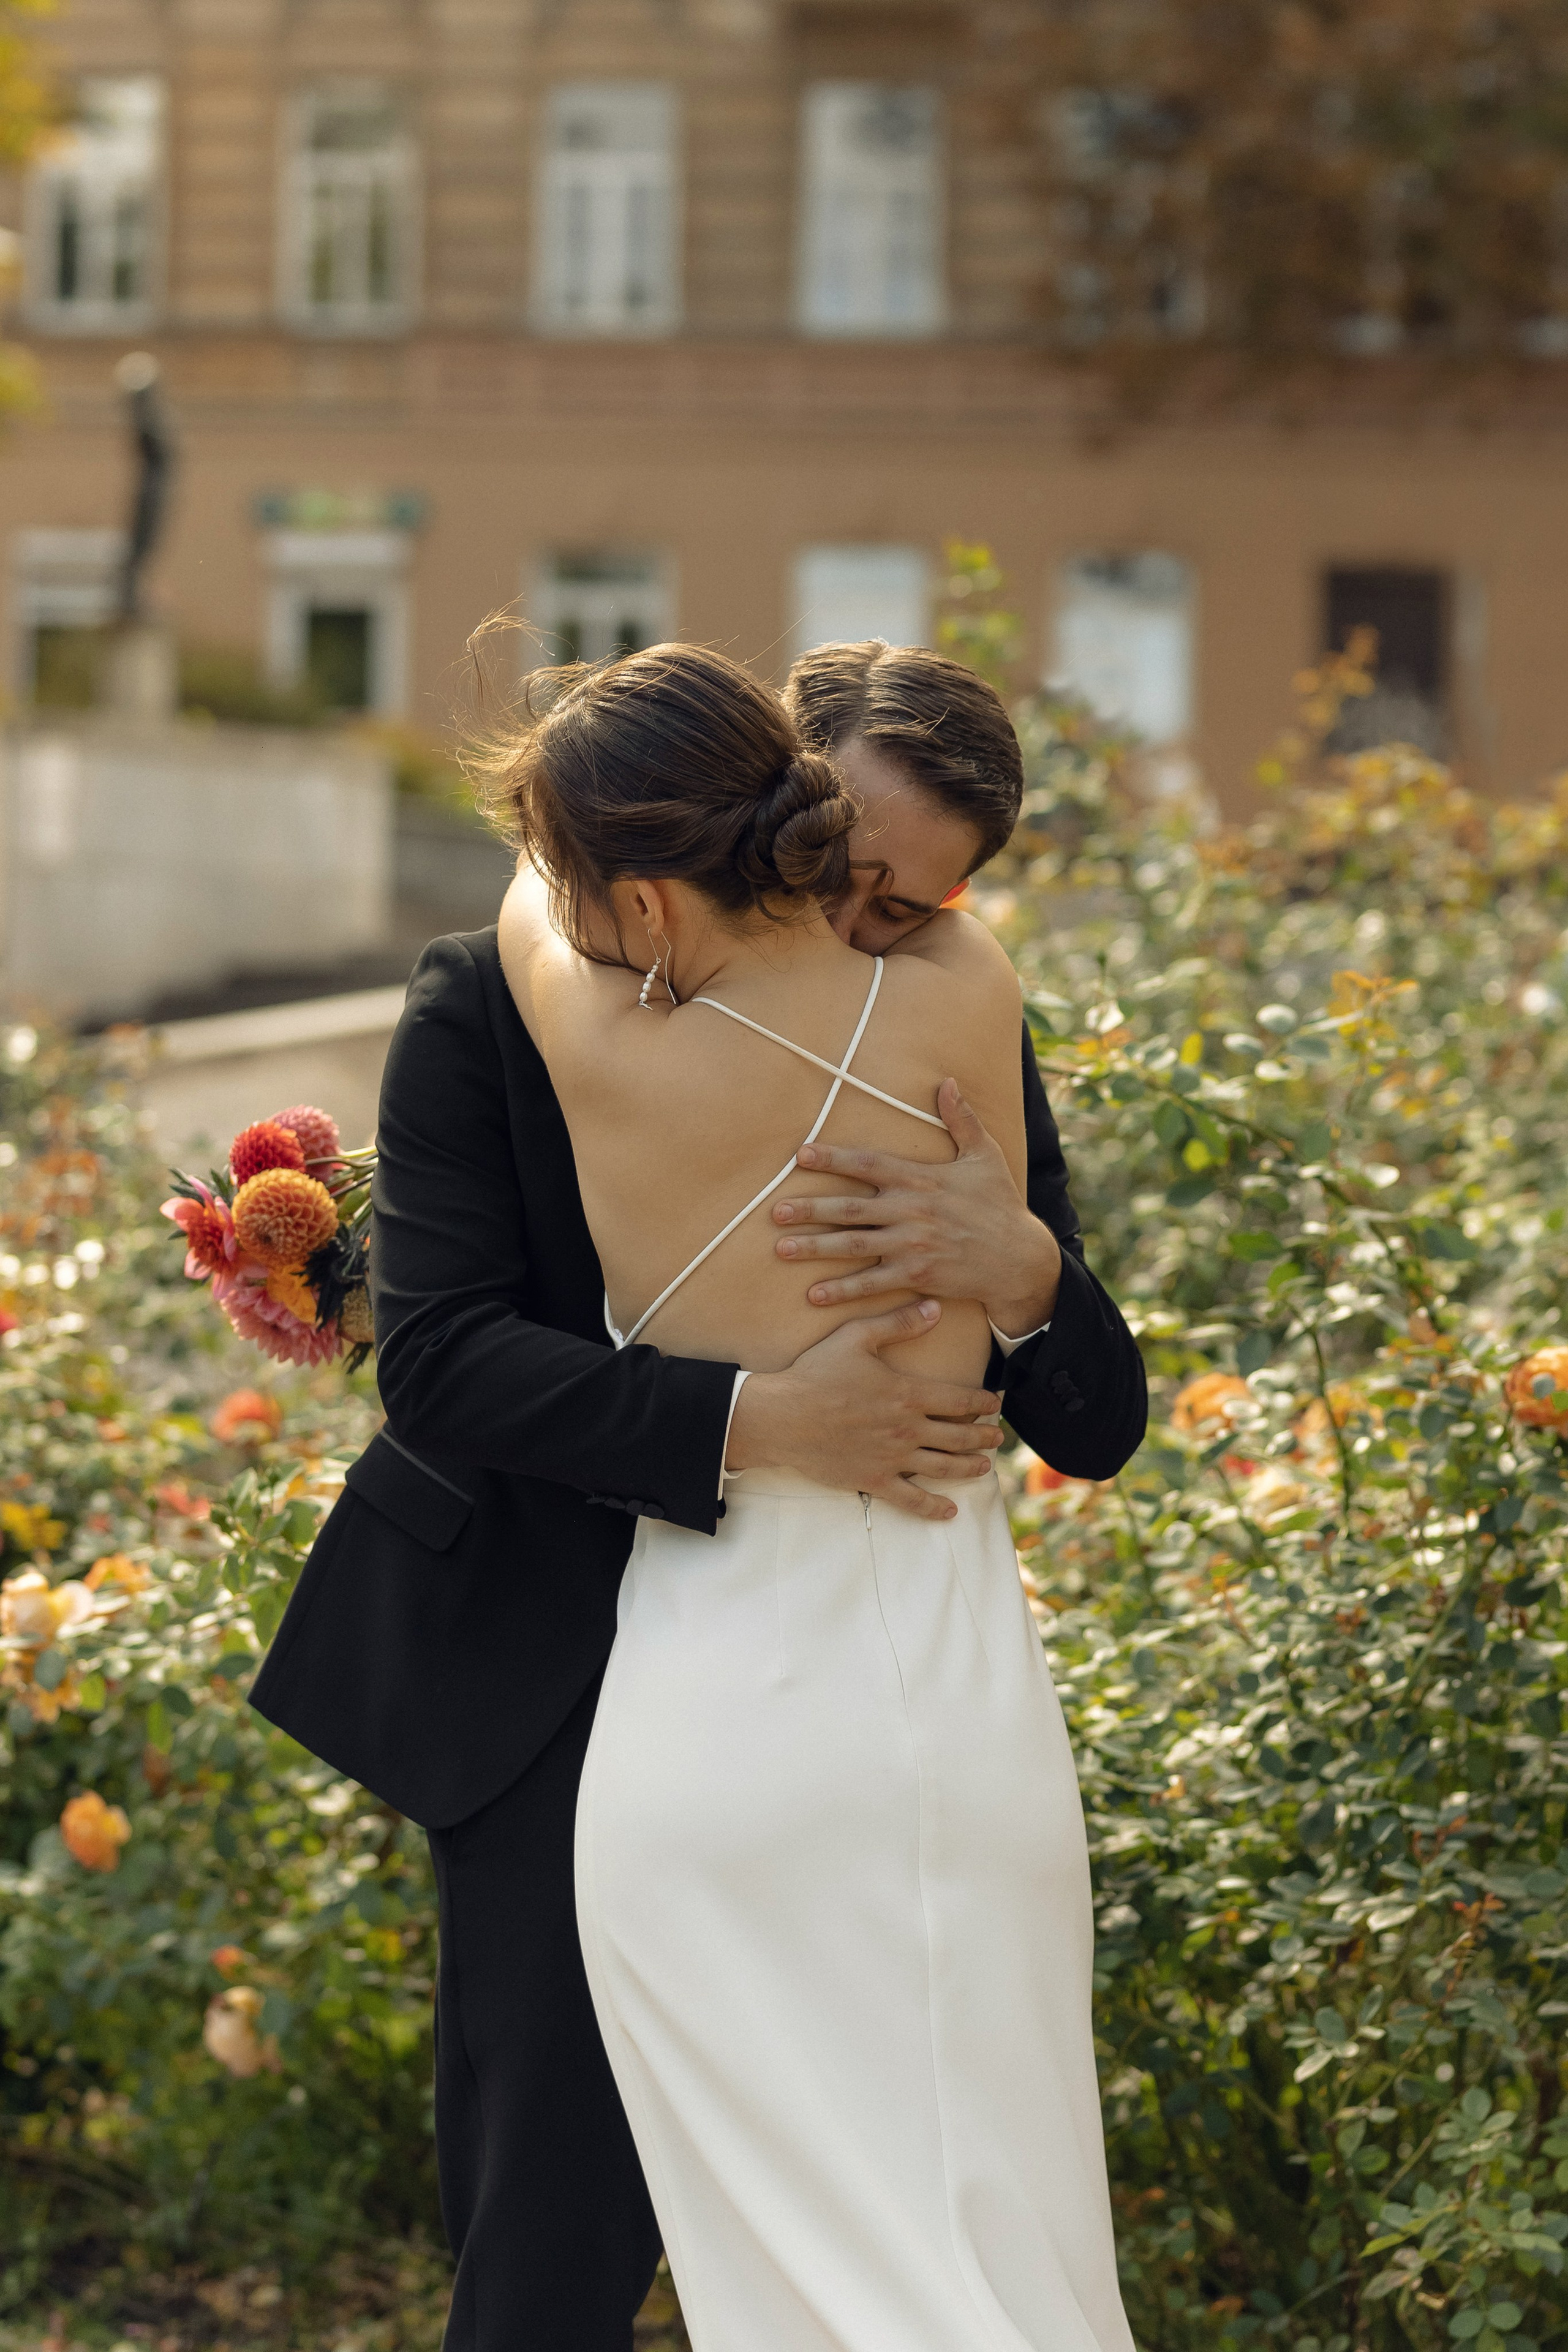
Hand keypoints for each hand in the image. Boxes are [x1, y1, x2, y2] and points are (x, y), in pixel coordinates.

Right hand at [724, 1298, 1001, 1522]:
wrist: (781, 1417)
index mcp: (907, 1394)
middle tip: (997, 1438)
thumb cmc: (815, 1373)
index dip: (983, 1403)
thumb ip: (898, 1323)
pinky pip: (911, 1499)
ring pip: (943, 1468)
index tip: (995, 1404)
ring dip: (969, 1468)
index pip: (959, 1401)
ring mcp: (892, 1458)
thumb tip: (935, 1308)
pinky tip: (949, 1511)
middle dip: (984, 1437)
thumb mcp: (856, 1337)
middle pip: (959, 1436)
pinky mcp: (873, 1481)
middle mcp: (907, 1429)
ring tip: (984, 1468)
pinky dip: (933, 1508)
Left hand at [771, 1079, 1062, 1338]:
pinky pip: (872, 1283)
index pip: (869, 1163)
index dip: (834, 1158)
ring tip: (781, 1248)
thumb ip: (962, 1119)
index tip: (801, 1154)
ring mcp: (912, 1246)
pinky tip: (814, 1293)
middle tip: (775, 1211)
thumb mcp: (985, 1156)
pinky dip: (843, 1289)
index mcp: (921, 1179)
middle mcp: (911, 1211)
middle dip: (810, 1209)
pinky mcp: (916, 1276)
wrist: (1019, 1256)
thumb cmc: (999, 1203)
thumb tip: (948, 1081)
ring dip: (816, 1247)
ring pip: (854, 1246)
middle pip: (850, 1208)